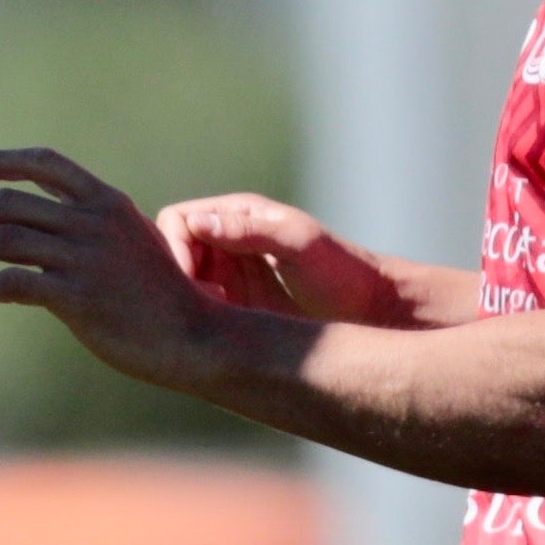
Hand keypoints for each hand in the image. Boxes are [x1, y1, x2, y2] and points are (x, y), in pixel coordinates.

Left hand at [0, 145, 238, 389]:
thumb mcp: (131, 245)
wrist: (194, 336)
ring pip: (2, 239)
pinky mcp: (76, 296)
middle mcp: (93, 222)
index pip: (45, 163)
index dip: (2, 162)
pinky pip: (12, 282)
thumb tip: (35, 239)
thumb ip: (88, 232)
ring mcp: (84, 257)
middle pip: (8, 202)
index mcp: (106, 203)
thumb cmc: (161, 297)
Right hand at [148, 191, 410, 327]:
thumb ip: (250, 229)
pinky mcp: (235, 298)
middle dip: (175, 277)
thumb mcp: (299, 244)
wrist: (373, 309)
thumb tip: (198, 223)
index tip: (197, 287)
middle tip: (203, 308)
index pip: (176, 221)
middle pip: (171, 249)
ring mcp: (231, 268)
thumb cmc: (341, 273)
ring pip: (180, 278)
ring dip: (186, 298)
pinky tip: (223, 332)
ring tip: (215, 321)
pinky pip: (197, 301)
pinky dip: (198, 315)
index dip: (173, 251)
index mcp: (239, 213)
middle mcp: (229, 237)